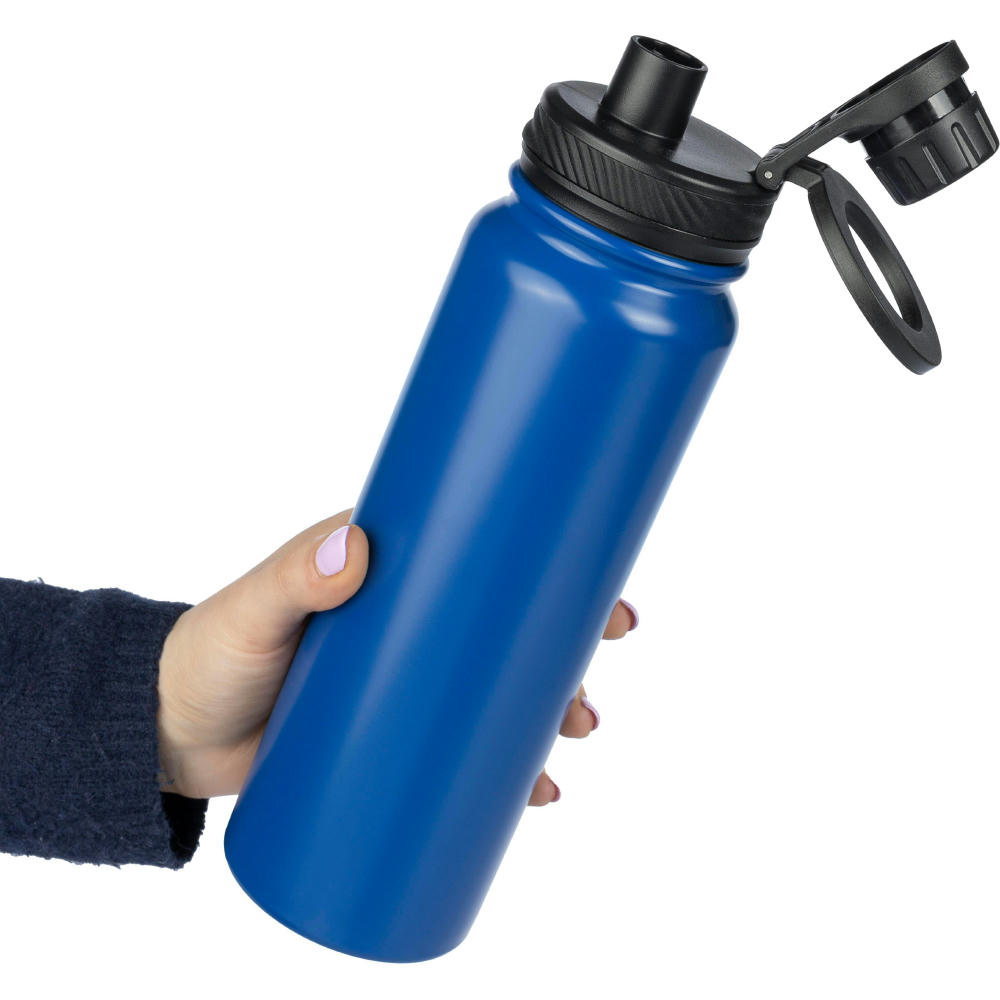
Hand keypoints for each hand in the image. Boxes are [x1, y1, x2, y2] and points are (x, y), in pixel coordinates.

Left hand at [157, 509, 638, 800]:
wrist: (172, 732)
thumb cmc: (212, 653)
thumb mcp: (255, 610)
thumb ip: (296, 576)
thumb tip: (357, 551)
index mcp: (393, 574)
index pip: (482, 559)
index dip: (545, 569)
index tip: (598, 587)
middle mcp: (412, 625)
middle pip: (505, 630)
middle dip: (564, 646)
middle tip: (597, 665)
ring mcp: (406, 684)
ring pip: (495, 692)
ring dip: (548, 710)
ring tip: (573, 735)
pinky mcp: (392, 737)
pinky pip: (462, 752)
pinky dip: (503, 770)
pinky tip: (536, 791)